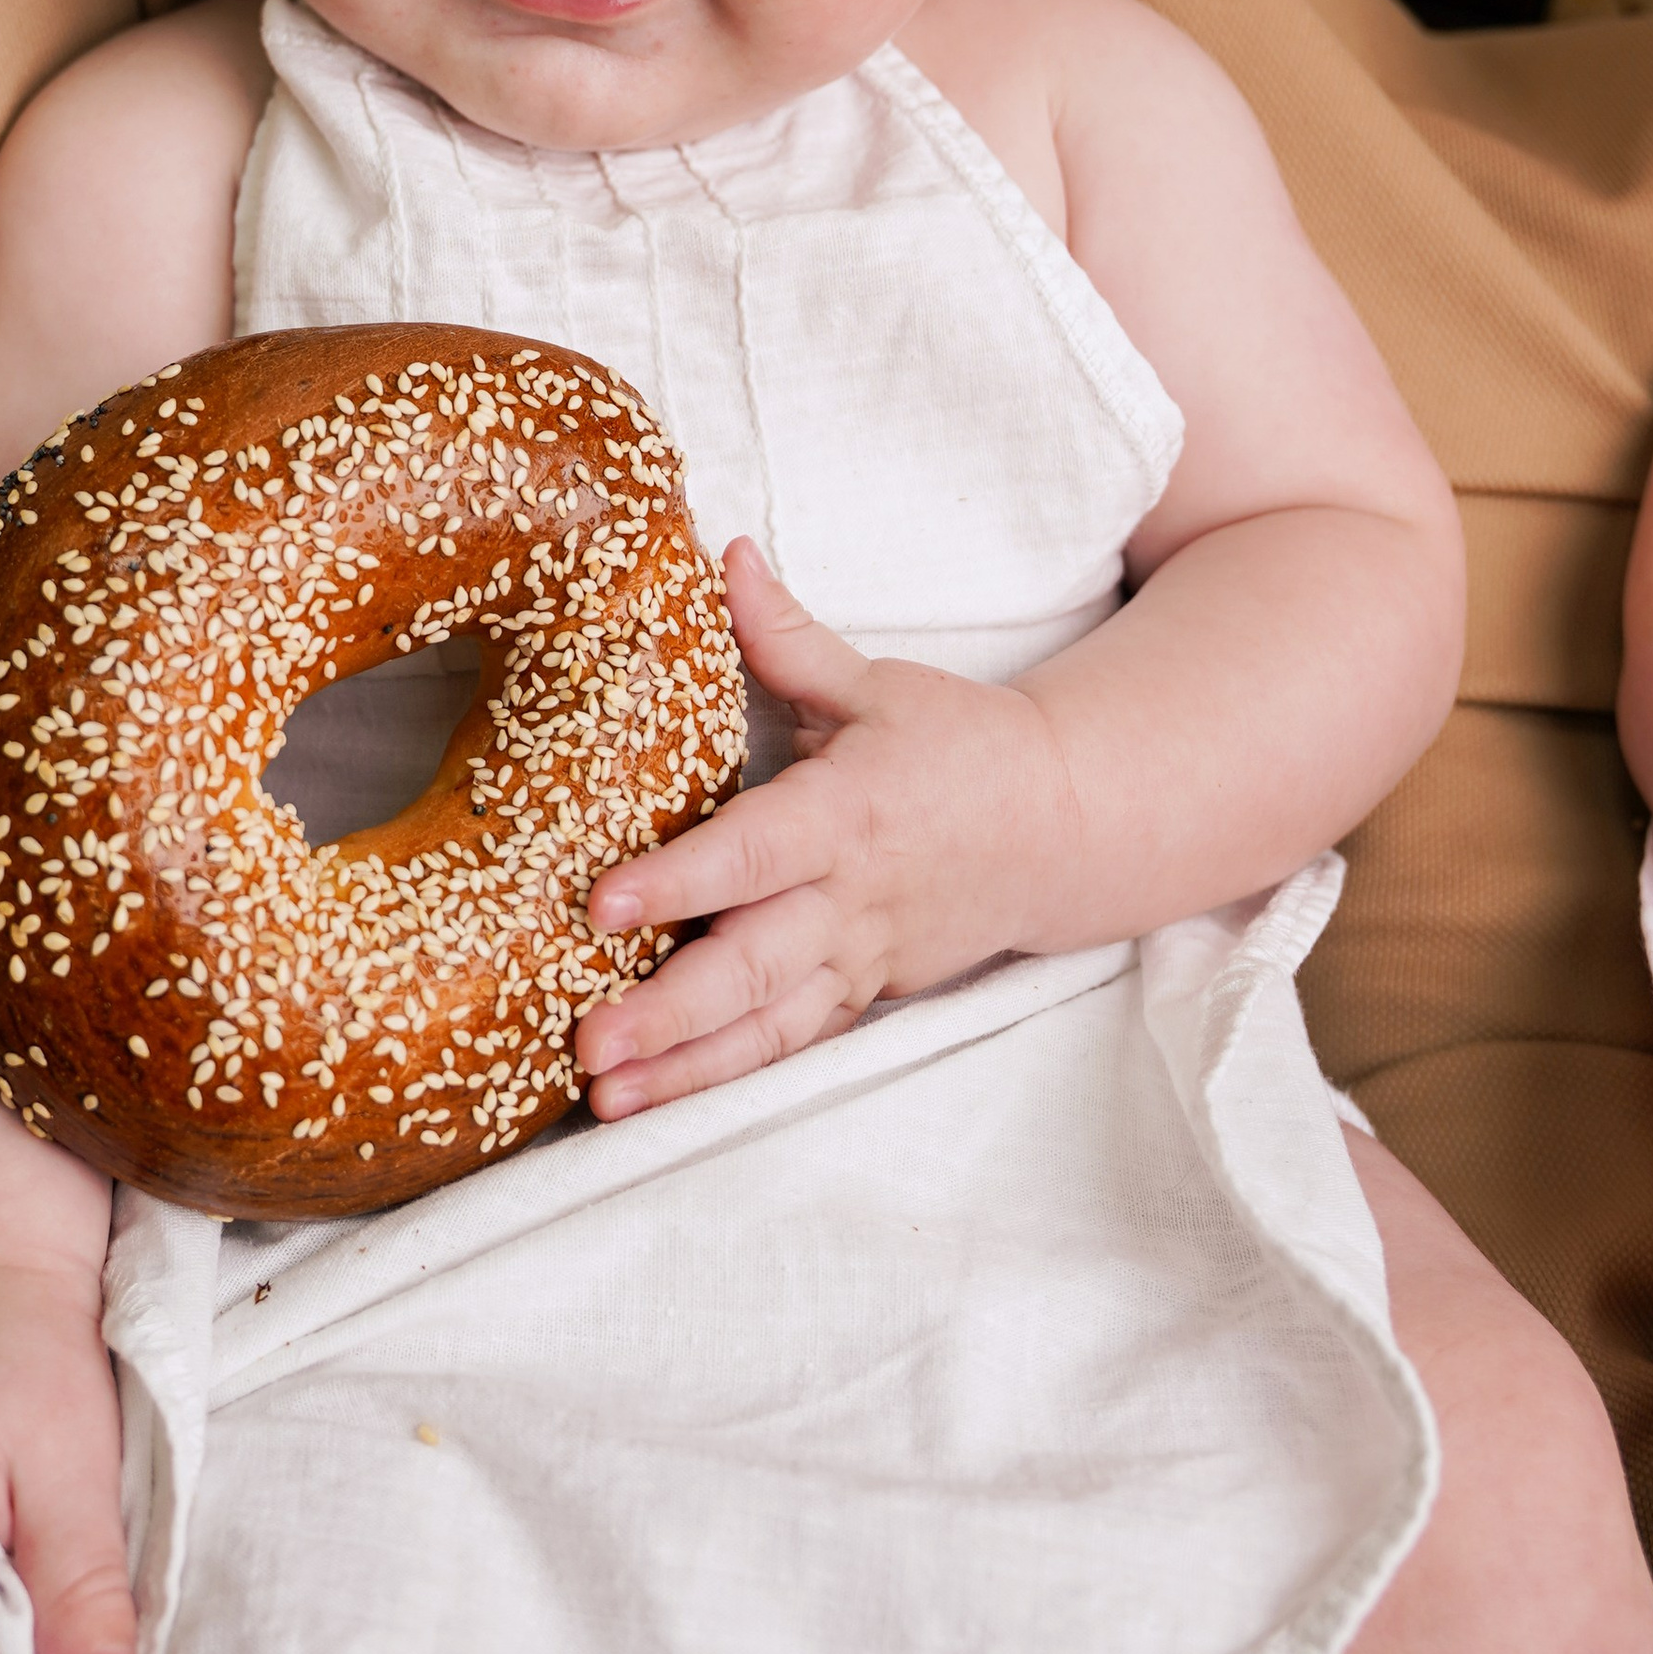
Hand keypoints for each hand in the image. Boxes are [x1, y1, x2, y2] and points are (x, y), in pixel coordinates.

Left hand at [573, 539, 1065, 1118]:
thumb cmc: (961, 746)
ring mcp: (859, 958)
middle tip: (588, 1043)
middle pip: (753, 966)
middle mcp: (850, 900)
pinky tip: (660, 1100)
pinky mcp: (865, 994)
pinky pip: (791, 1045)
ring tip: (607, 1097)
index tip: (603, 904)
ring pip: (769, 1026)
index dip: (679, 881)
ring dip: (687, 1068)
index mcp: (847, 814)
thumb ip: (787, 634)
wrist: (1064, 828)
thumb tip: (725, 553)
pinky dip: (727, 1077)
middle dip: (668, 1011)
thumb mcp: (878, 684)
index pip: (753, 853)